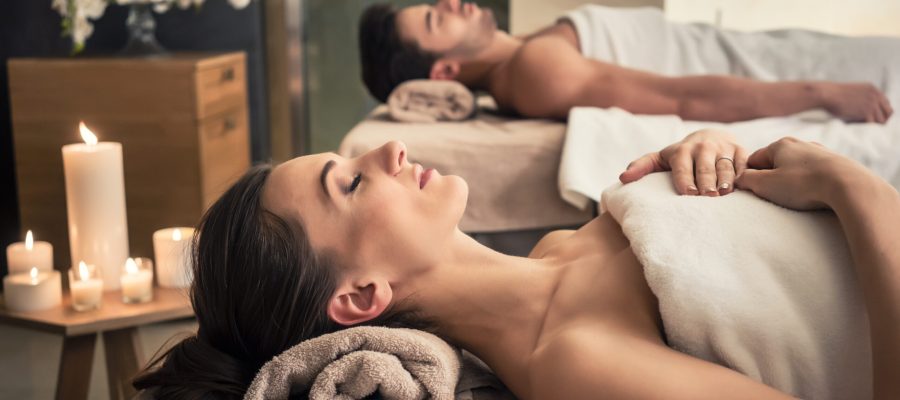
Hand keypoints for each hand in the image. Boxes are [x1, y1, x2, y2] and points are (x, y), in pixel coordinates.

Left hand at [619, 129, 747, 195]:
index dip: (685, 179)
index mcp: (682, 150)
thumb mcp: (660, 158)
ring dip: (725, 179)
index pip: (682, 166)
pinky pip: (743, 163)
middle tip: (707, 196)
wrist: (710, 137)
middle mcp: (703, 147)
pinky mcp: (741, 151)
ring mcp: (723, 148)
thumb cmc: (680, 156)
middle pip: (705, 166)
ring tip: (724, 193)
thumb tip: (623, 178)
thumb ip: (641, 167)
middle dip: (706, 180)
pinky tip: (742, 186)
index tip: (688, 193)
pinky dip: (743, 173)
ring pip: (725, 165)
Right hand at [734, 137, 872, 209]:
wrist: (848, 185)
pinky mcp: (836, 164)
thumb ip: (747, 180)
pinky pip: (814, 173)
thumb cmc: (803, 184)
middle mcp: (800, 144)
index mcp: (780, 145)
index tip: (751, 191)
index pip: (754, 159)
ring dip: (792, 181)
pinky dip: (810, 183)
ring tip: (795, 198)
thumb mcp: (766, 184)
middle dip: (771, 179)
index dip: (749, 176)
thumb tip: (739, 178)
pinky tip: (813, 194)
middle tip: (773, 197)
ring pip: (796, 167)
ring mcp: (819, 152)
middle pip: (776, 162)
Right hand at [820, 82, 892, 123]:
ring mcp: (872, 103)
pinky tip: (859, 127)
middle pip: (888, 112)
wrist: (827, 95)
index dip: (881, 112)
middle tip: (870, 125)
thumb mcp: (853, 92)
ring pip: (882, 120)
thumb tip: (866, 113)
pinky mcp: (866, 112)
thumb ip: (862, 99)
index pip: (886, 104)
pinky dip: (867, 128)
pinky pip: (873, 124)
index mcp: (873, 89)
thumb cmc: (834, 96)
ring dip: (872, 125)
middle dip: (881, 119)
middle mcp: (876, 95)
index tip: (873, 119)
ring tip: (862, 127)